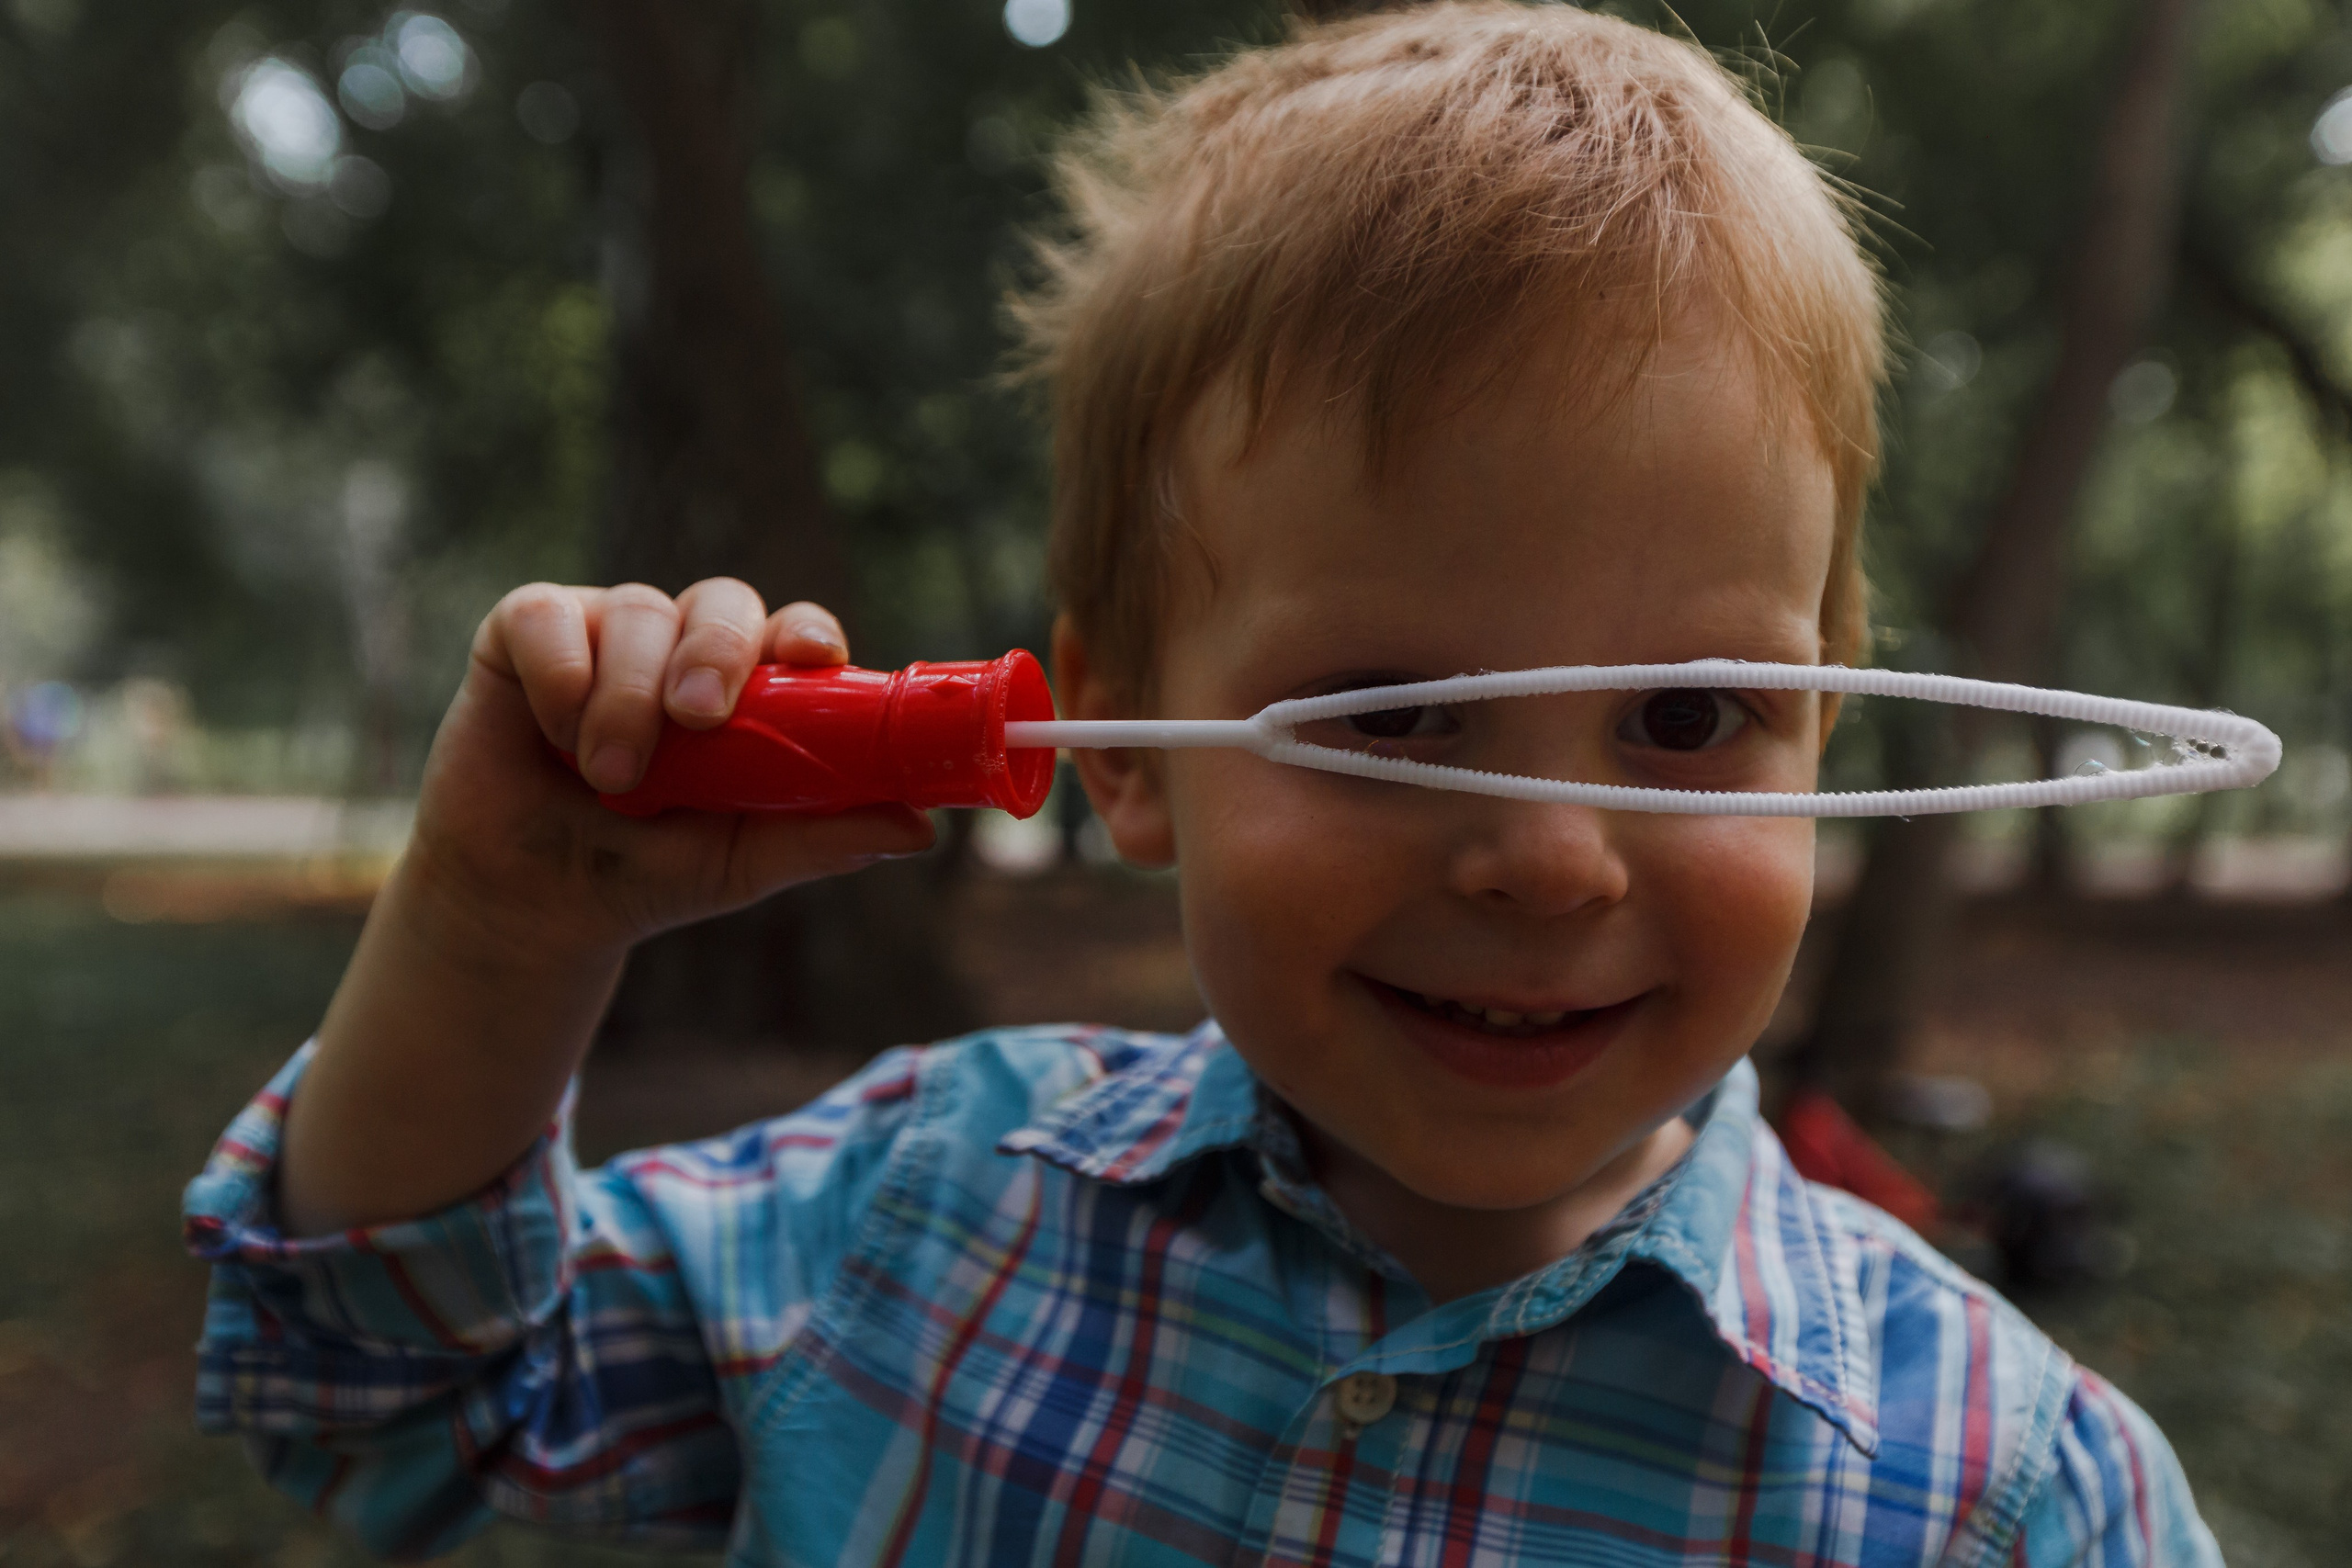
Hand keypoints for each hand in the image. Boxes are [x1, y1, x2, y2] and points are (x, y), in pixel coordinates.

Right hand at [278, 579, 934, 1234]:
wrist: (534, 905)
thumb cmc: (647, 872)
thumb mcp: (741, 862)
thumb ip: (823, 837)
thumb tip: (922, 829)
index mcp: (751, 689)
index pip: (794, 633)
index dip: (809, 633)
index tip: (814, 658)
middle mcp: (685, 645)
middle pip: (723, 602)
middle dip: (715, 651)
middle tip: (698, 719)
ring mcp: (608, 630)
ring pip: (637, 613)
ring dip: (625, 699)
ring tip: (611, 779)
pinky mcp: (529, 631)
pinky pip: (546, 617)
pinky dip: (559, 675)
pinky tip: (554, 735)